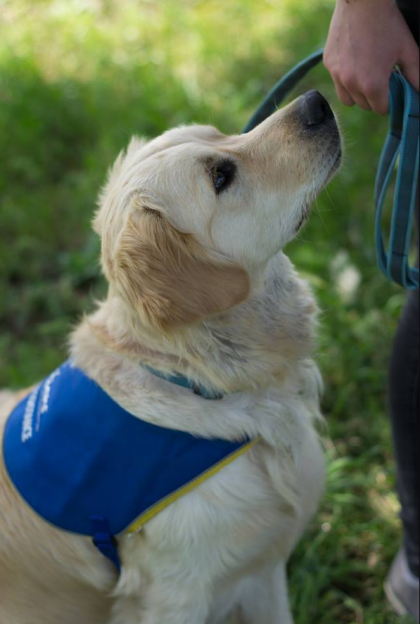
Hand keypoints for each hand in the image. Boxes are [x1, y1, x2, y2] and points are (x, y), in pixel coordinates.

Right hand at [324, 0, 419, 114]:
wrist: (362, 2)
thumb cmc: (387, 24)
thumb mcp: (407, 50)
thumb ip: (415, 75)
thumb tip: (419, 92)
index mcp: (372, 85)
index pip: (380, 109)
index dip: (389, 101)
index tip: (392, 89)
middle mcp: (351, 84)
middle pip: (364, 105)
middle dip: (374, 97)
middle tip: (381, 78)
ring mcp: (337, 75)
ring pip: (348, 99)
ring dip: (357, 93)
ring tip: (366, 75)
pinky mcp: (329, 64)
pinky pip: (337, 81)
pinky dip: (346, 77)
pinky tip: (355, 60)